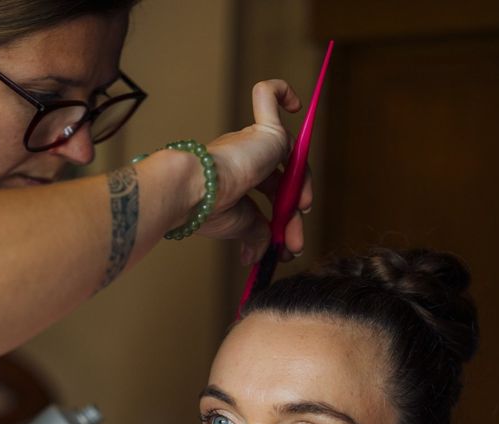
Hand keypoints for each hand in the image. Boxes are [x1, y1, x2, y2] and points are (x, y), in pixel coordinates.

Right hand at [199, 79, 312, 264]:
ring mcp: (254, 141)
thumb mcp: (241, 225)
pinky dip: (283, 93)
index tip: (286, 244)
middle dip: (293, 215)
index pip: (271, 192)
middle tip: (295, 242)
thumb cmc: (208, 207)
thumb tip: (259, 255)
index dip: (283, 217)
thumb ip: (256, 234)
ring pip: (291, 159)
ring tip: (302, 214)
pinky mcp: (264, 131)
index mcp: (237, 176)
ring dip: (302, 190)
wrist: (195, 192)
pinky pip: (268, 97)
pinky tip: (297, 104)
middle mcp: (244, 156)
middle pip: (283, 181)